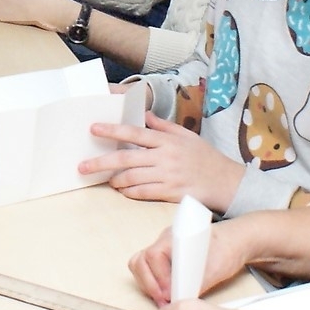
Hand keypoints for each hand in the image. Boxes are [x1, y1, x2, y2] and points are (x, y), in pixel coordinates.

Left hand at [81, 114, 244, 210]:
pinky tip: (123, 191)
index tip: (93, 129)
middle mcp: (165, 157)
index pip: (134, 133)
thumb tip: (144, 115)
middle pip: (126, 159)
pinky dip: (130, 192)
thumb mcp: (186, 136)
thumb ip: (164, 126)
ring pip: (132, 178)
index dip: (112, 131)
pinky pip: (143, 193)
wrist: (227, 182)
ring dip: (115, 180)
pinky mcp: (171, 194)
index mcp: (167, 140)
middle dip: (101, 162)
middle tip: (83, 166)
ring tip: (106, 180)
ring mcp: (168, 176)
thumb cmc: (206, 158)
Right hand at [130, 216, 251, 305]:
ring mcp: (163, 248)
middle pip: (141, 260)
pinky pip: (149, 269)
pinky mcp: (166, 257)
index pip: (153, 255)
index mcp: (175, 236)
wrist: (236, 240)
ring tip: (163, 299)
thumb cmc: (227, 248)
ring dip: (148, 284)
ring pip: (141, 264)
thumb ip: (198, 284)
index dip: (158, 277)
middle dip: (148, 283)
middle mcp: (164, 240)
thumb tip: (180, 301)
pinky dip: (152, 283)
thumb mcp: (216, 269)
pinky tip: (166, 294)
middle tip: (163, 299)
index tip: (168, 293)